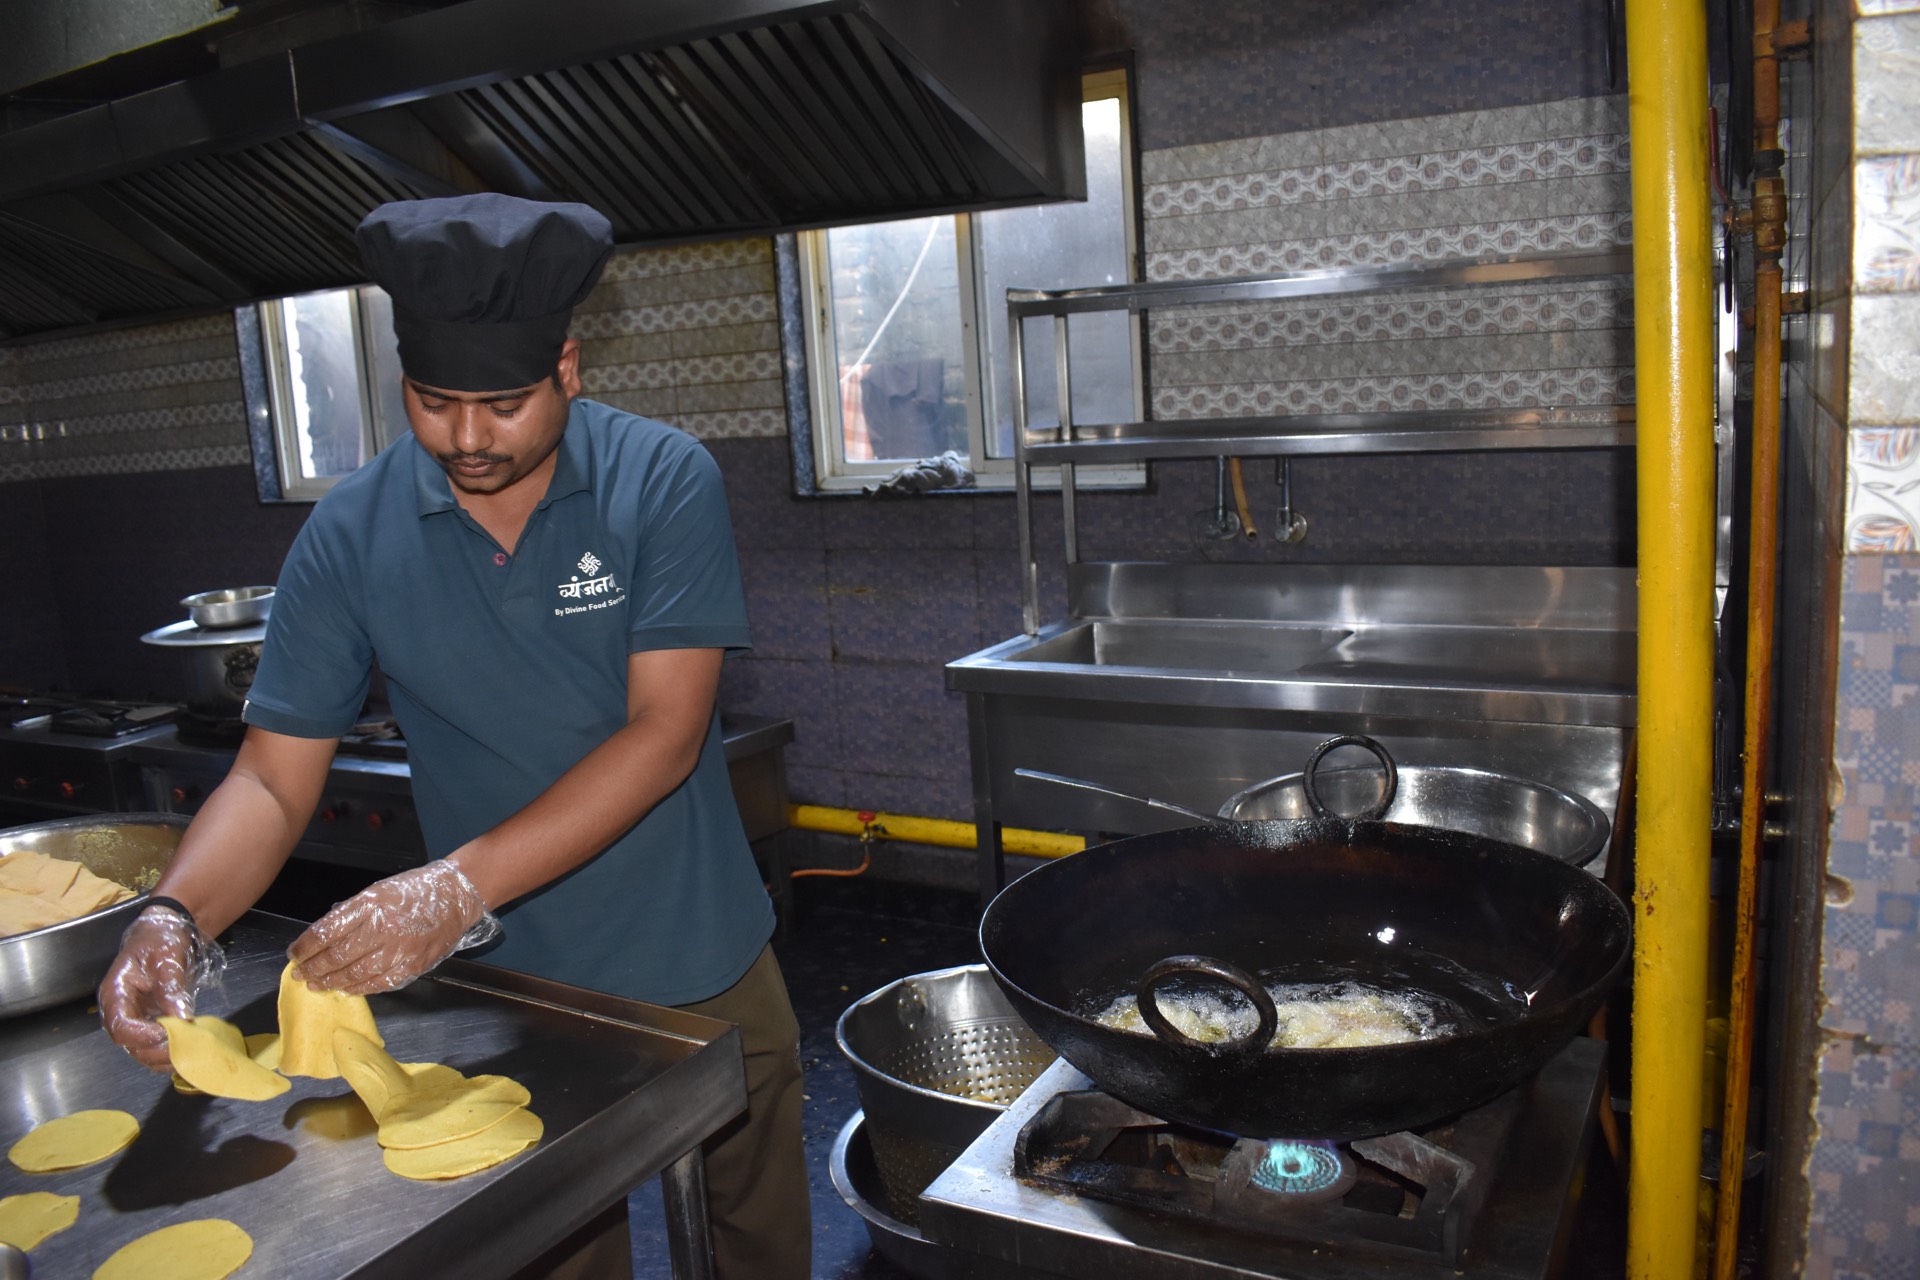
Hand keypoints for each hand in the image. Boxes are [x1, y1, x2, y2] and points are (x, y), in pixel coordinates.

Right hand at [99, 912, 219, 1071]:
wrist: (165, 932)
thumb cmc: (160, 941)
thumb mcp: (167, 958)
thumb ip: (171, 988)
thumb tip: (181, 1018)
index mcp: (115, 993)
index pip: (120, 1025)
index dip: (141, 1035)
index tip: (167, 1034)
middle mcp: (120, 1010)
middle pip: (129, 1043)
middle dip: (156, 1051)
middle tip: (184, 1049)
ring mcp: (134, 1018)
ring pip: (141, 1049)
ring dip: (163, 1056)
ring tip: (190, 1053)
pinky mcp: (148, 1022)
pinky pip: (154, 1045)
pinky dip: (169, 1052)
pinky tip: (189, 1051)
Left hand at [288, 860, 498, 994]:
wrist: (456, 895)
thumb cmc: (413, 891)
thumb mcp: (377, 891)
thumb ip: (351, 914)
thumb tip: (323, 940)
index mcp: (371, 904)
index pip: (327, 931)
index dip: (306, 947)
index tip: (294, 955)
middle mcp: (384, 927)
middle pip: (338, 956)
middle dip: (314, 968)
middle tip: (300, 975)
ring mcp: (400, 949)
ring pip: (356, 974)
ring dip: (331, 982)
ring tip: (317, 985)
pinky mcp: (414, 965)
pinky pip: (379, 983)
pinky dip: (359, 988)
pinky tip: (346, 988)